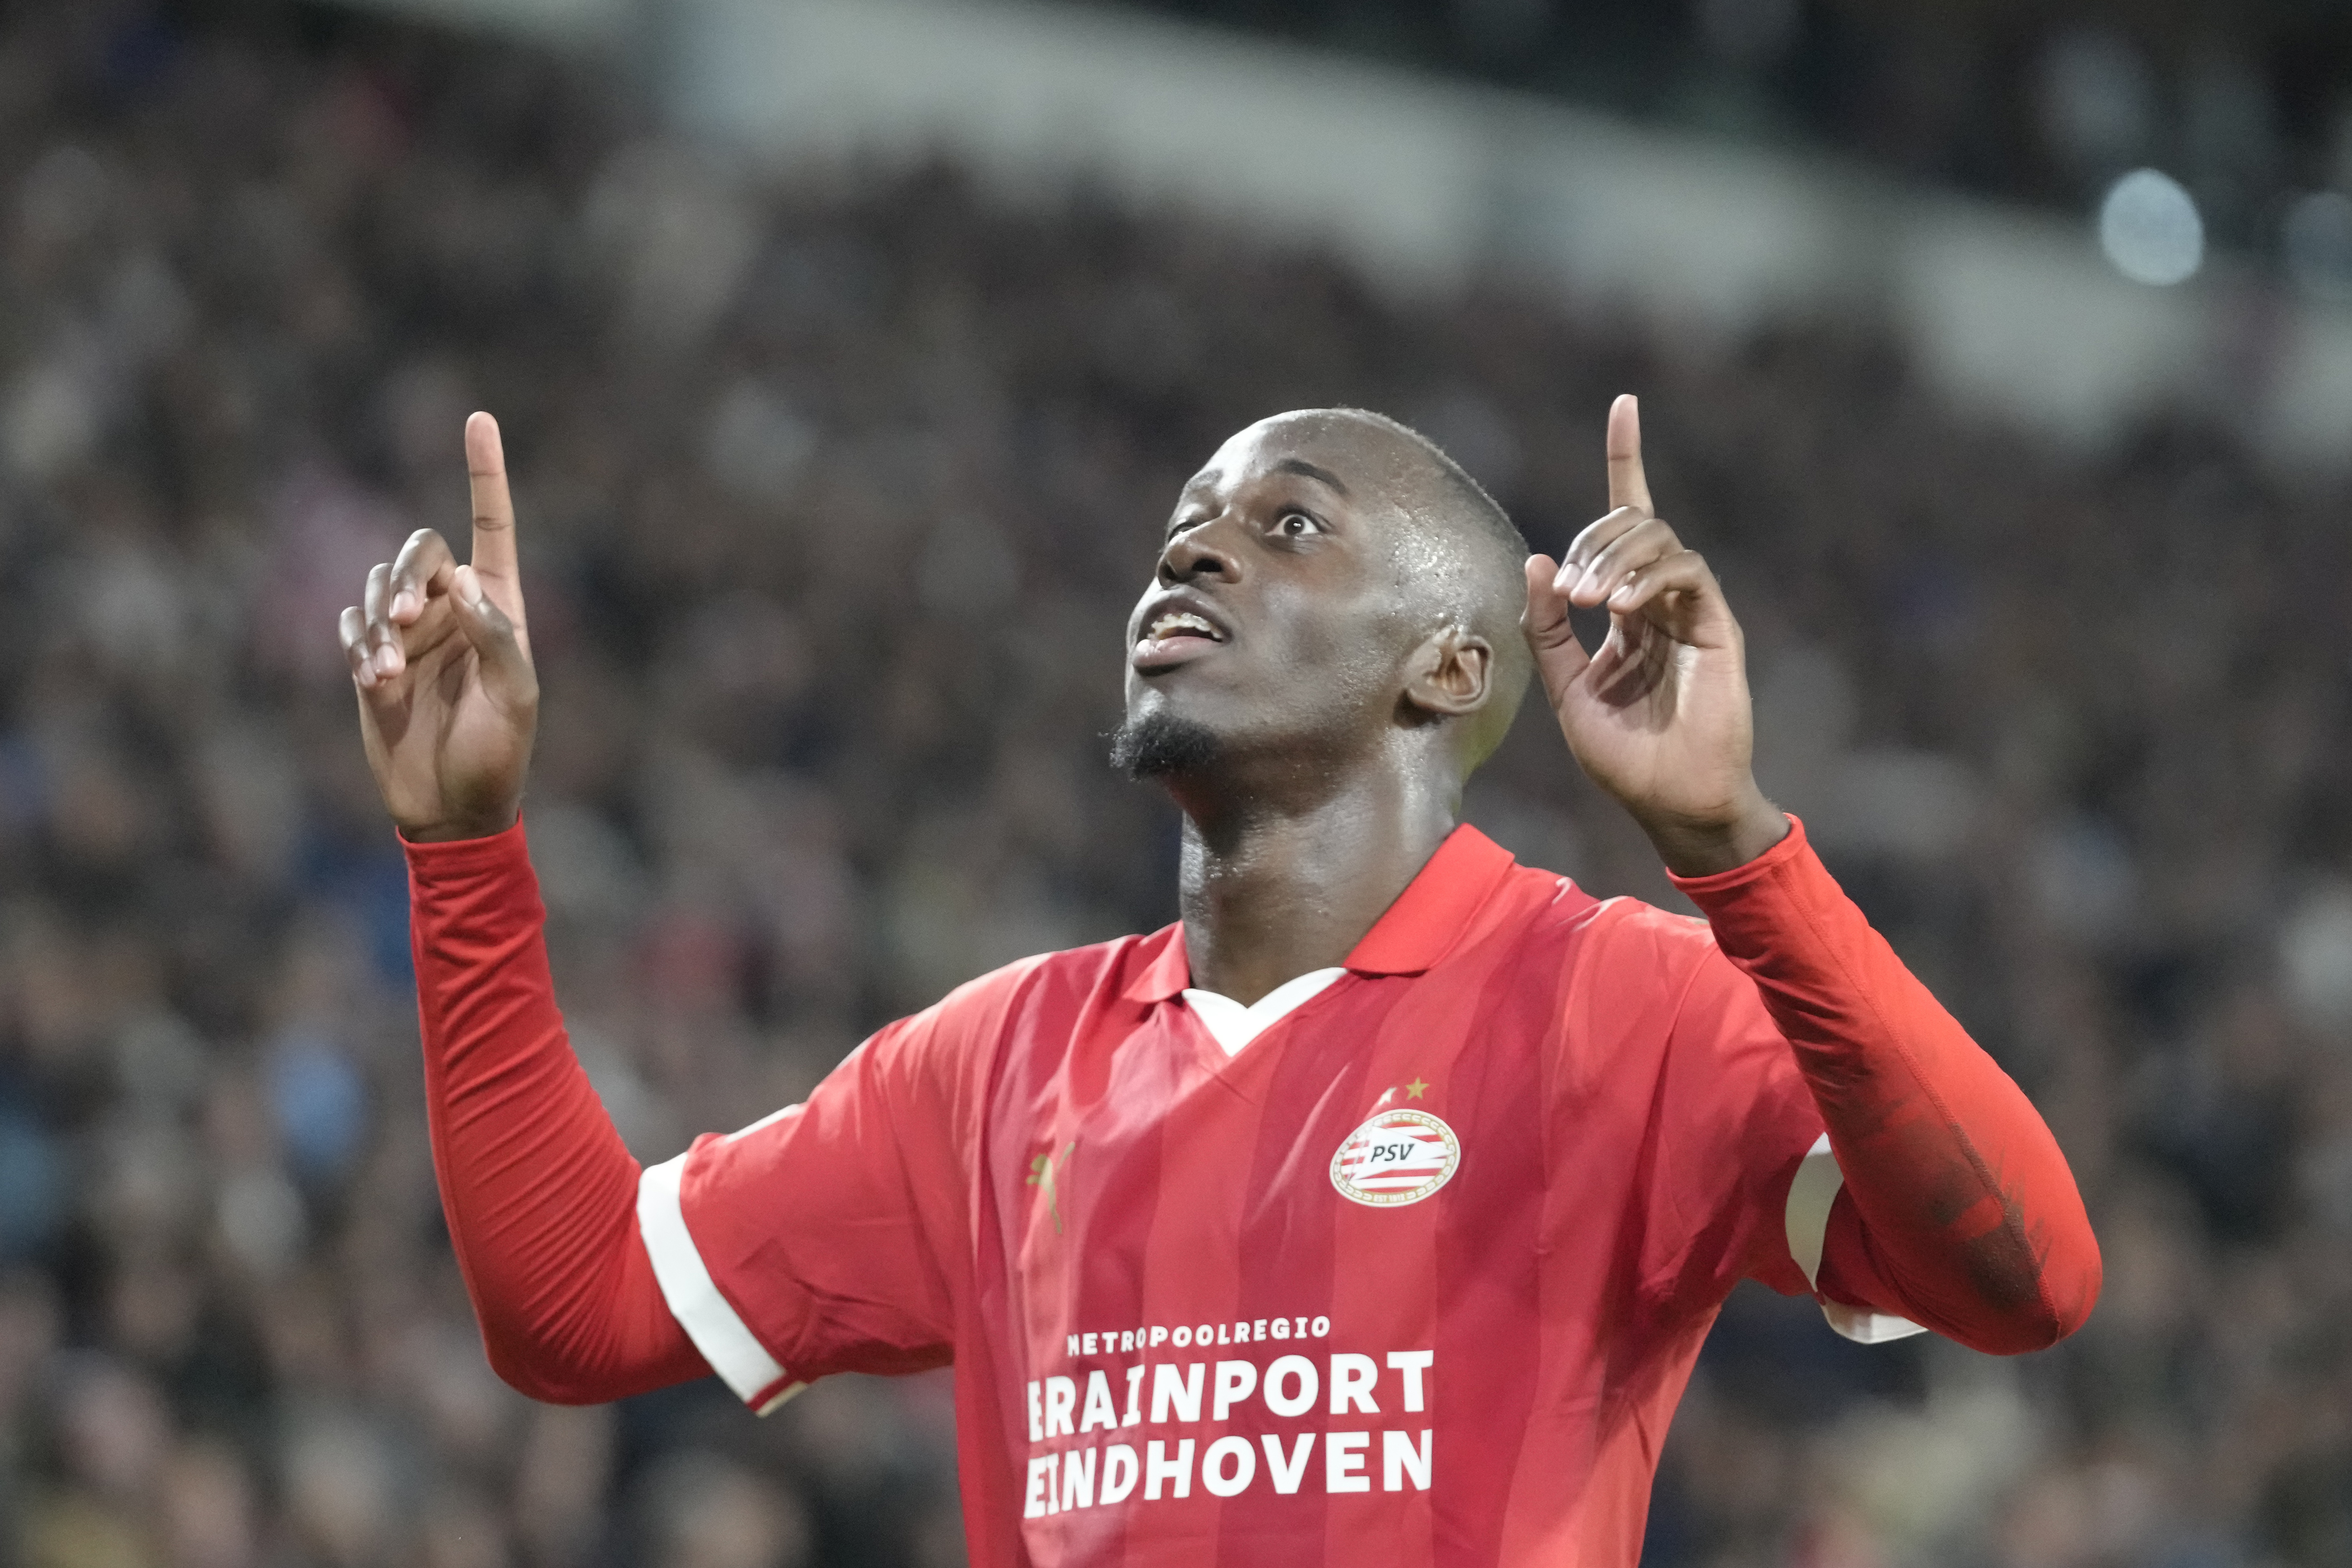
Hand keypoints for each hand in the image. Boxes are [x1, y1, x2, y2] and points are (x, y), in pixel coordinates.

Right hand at [338, 412, 539, 841]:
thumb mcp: (517, 699)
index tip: (478, 418)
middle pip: (419, 551)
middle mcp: (453, 611)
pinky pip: (349, 629)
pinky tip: (372, 679)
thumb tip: (462, 586)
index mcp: (500, 608)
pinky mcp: (370, 664)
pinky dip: (355, 644)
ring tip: (385, 667)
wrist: (454, 807)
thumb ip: (498, 640)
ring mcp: (409, 635)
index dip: (485, 473)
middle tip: (405, 619)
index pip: (492, 527)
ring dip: (376, 618)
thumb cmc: (499, 754)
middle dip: (406, 575)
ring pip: (376, 587)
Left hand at [1521, 395, 1785, 875]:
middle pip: (1631, 523)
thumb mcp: (1565, 687)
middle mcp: (1660, 599)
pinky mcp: (1717, 624)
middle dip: (1593, 542)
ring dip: (1613, 558)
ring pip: (1657, 537)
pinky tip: (1622, 609)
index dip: (1627, 458)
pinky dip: (1648, 577)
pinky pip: (1686, 570)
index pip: (1628, 518)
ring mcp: (1692, 608)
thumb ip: (1549, 627)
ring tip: (1589, 604)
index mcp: (1626, 608)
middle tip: (1571, 596)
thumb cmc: (1623, 755)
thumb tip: (1539, 561)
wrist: (1671, 800)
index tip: (1625, 404)